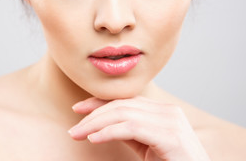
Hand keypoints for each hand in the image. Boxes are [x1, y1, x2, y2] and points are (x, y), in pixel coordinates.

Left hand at [69, 96, 209, 160]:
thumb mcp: (145, 145)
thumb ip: (129, 131)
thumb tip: (101, 125)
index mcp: (162, 111)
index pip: (124, 101)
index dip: (98, 103)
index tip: (78, 109)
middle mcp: (167, 111)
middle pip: (121, 106)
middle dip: (93, 115)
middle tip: (74, 129)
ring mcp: (171, 121)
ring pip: (123, 114)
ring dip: (96, 124)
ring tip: (78, 134)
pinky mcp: (171, 136)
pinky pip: (132, 128)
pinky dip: (109, 132)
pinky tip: (94, 138)